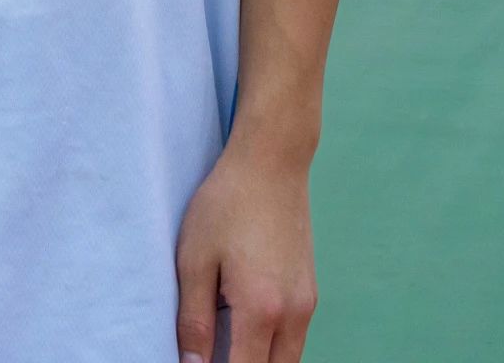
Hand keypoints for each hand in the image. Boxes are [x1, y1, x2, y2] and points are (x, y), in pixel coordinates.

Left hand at [174, 137, 317, 362]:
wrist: (272, 160)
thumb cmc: (227, 202)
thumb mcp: (195, 258)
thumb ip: (193, 319)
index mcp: (262, 309)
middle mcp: (294, 314)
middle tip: (212, 354)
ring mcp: (308, 303)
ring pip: (287, 360)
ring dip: (259, 359)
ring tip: (225, 343)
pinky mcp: (311, 291)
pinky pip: (294, 338)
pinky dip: (272, 346)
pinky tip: (243, 325)